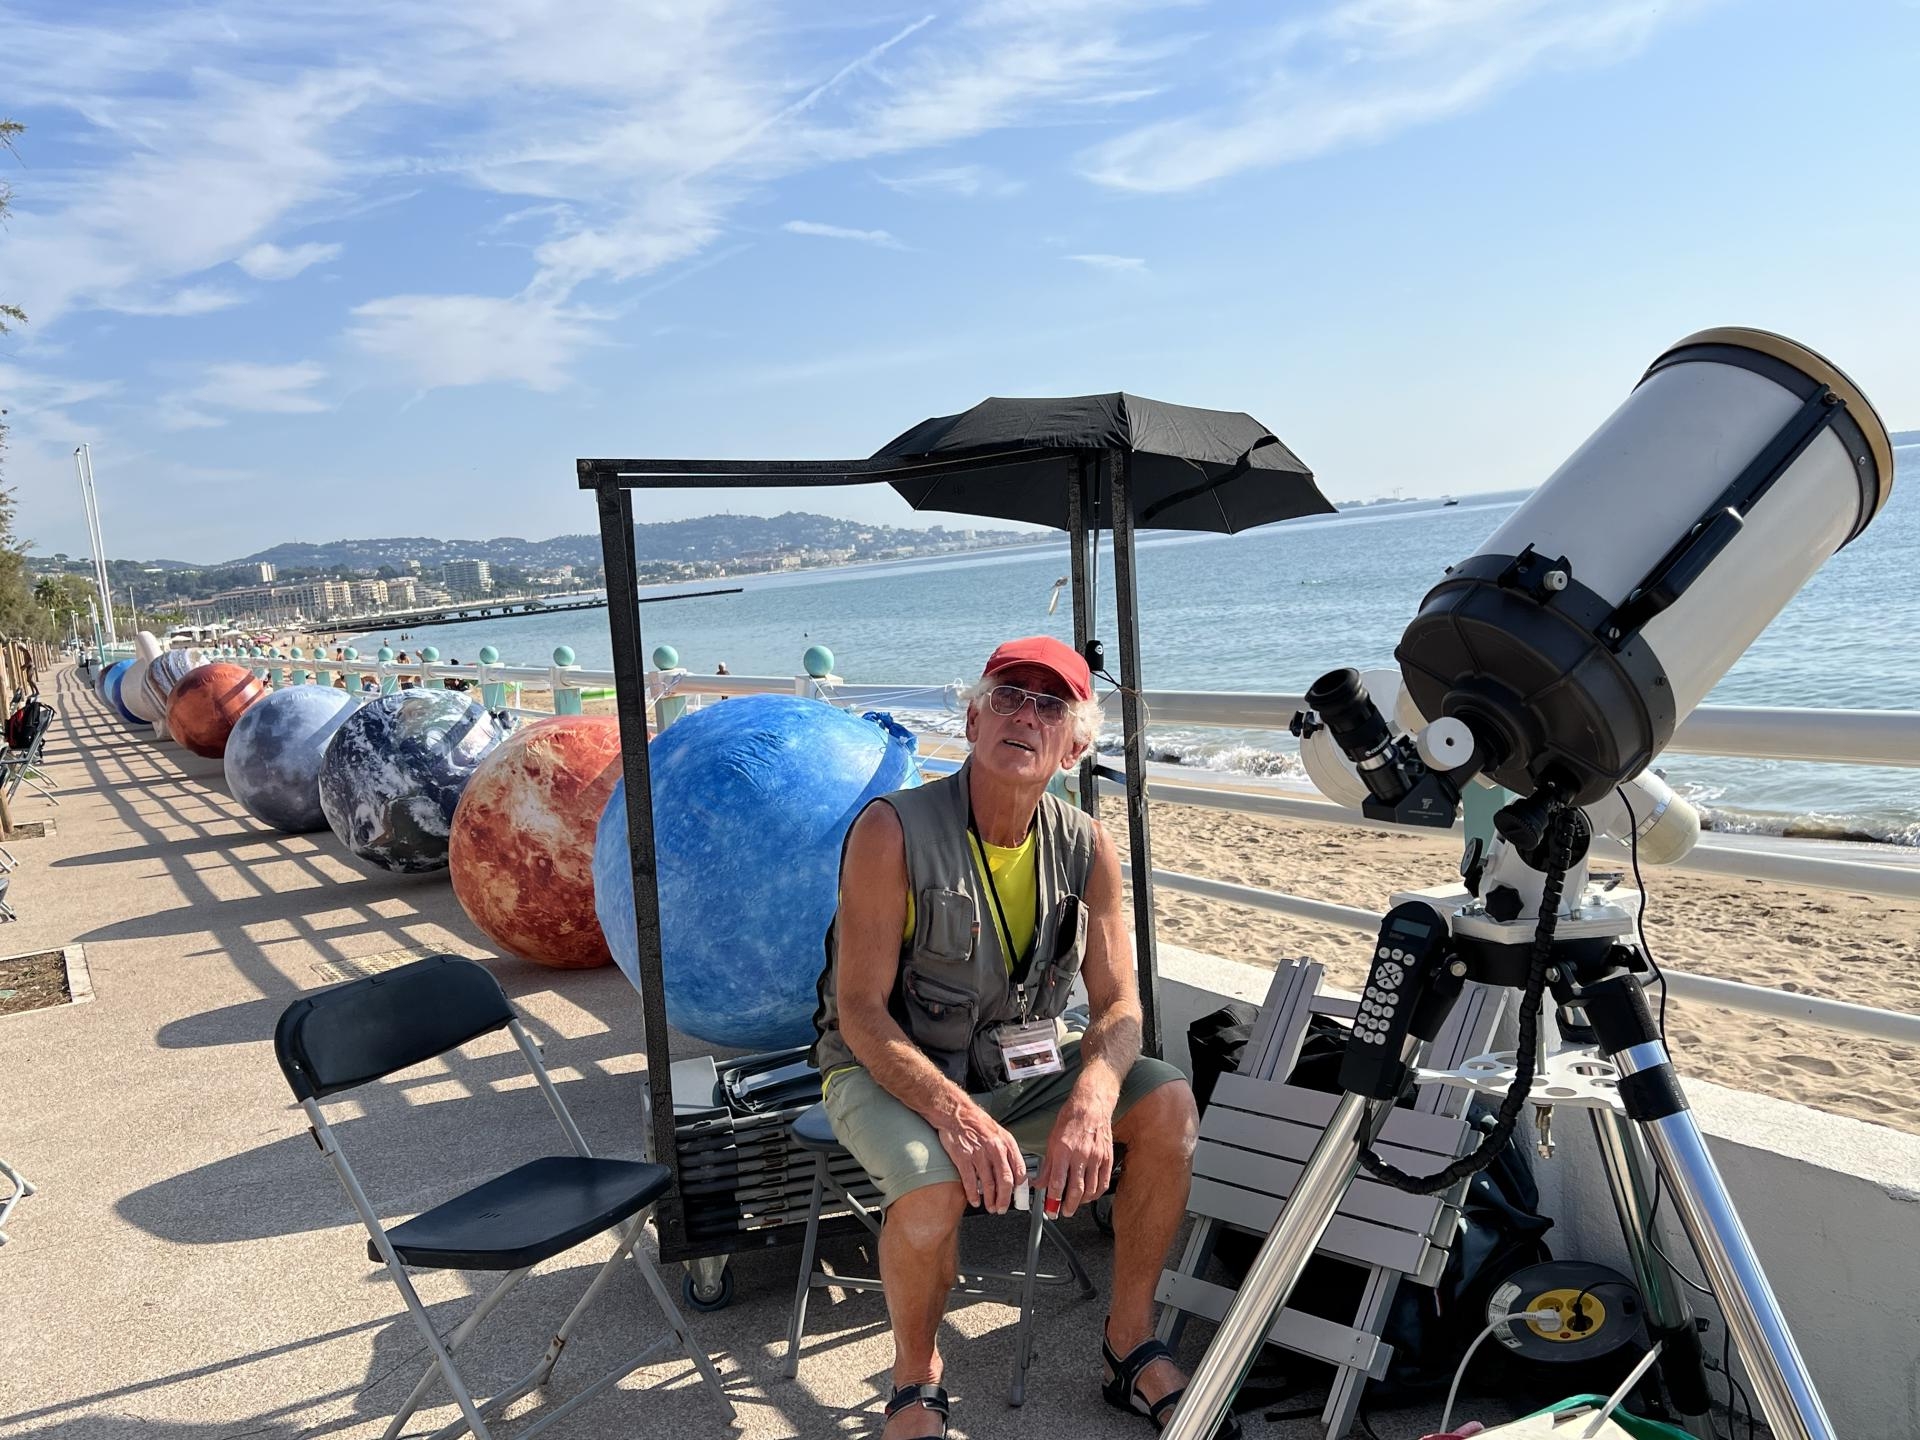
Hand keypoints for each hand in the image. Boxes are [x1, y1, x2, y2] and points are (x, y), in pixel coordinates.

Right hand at [934, 1103, 1026, 1213]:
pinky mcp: (963, 1157)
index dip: (1020, 1188)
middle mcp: (995, 1149)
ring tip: (990, 1207)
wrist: (956, 1113)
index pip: (1019, 1170)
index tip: (1018, 1198)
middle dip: (1005, 1199)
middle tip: (1002, 1208)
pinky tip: (974, 1200)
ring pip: (988, 1184)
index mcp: (1007, 1143)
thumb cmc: (977, 1123)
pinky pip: (970, 1181)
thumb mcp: (999, 1134)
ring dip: (990, 1200)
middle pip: (1005, 1181)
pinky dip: (973, 1194)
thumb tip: (1015, 1173)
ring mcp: (979, 1154)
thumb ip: (1007, 1153)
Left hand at [1038, 1091, 1113, 1217]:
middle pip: (1076, 1190)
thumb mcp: (1052, 1141)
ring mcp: (1096, 1157)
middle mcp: (1081, 1155)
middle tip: (1063, 1211)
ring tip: (1075, 1204)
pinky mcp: (1107, 1158)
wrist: (1091, 1105)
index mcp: (1064, 1150)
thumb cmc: (1070, 1119)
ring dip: (1082, 1202)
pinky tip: (1090, 1195)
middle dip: (1069, 1206)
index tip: (1050, 1209)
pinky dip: (1097, 1193)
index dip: (1053, 1200)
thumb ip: (1047, 1165)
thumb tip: (1040, 1183)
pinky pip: (1104, 1182)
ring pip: (1091, 1189)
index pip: (1058, 1182)